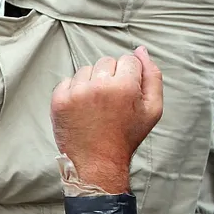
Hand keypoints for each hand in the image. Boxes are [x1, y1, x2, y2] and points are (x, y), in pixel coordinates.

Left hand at [50, 47, 163, 192]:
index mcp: (125, 86)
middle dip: (111, 76)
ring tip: (97, 106)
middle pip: (107, 61)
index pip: (129, 59)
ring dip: (93, 82)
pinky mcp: (59, 99)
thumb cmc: (127, 136)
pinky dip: (75, 91)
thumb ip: (153, 77)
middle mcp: (99, 85)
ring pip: (87, 69)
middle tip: (113, 102)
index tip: (127, 95)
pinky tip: (83, 109)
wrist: (98, 162)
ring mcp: (77, 92)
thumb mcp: (153, 110)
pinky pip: (68, 81)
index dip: (131, 77)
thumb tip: (141, 50)